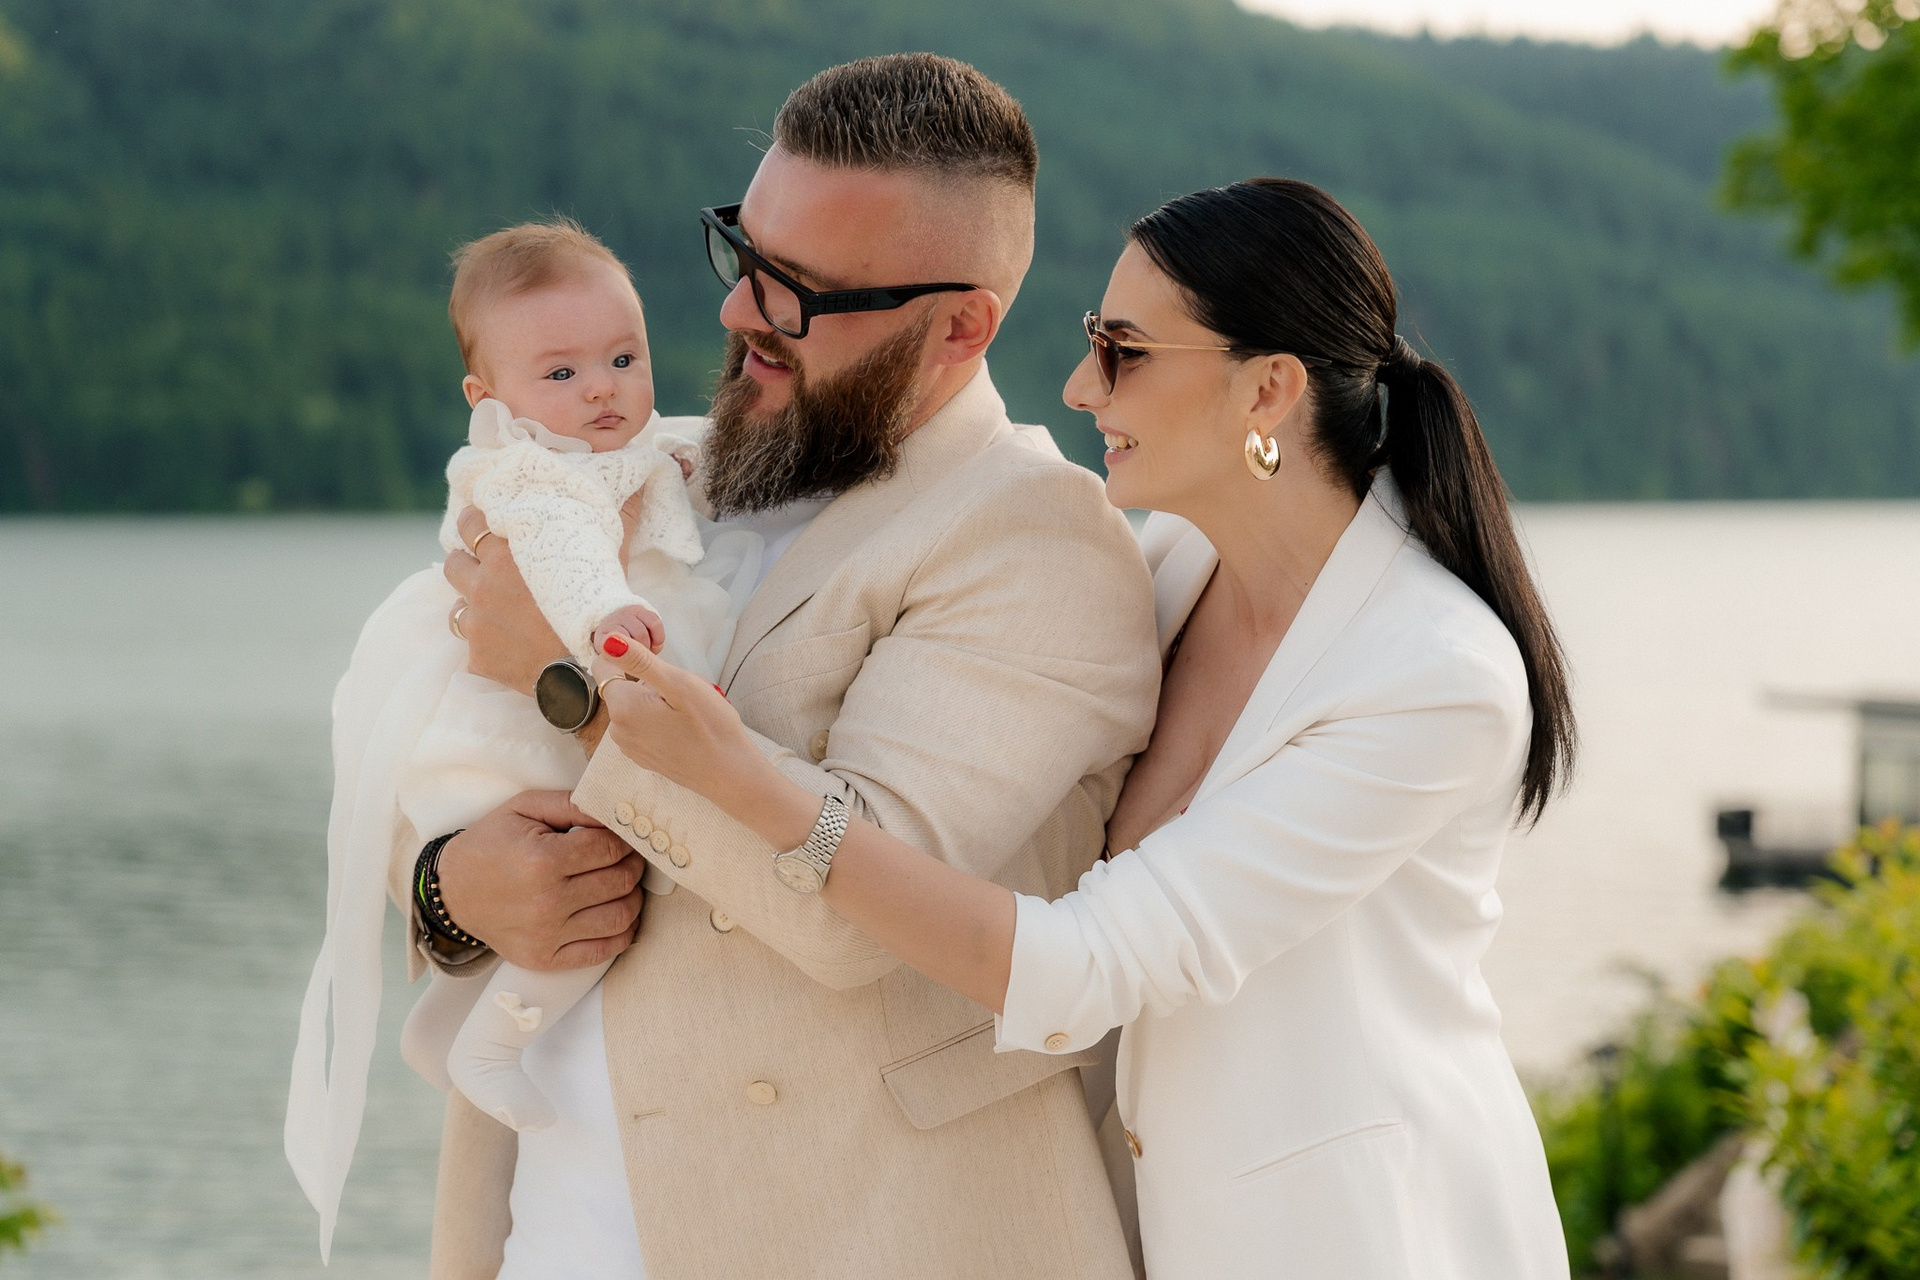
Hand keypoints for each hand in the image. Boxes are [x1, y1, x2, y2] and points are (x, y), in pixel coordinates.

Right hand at [434, 790, 643, 970]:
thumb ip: (572, 804)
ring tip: (623, 884)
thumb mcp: (524, 808)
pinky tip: (618, 915)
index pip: (610, 849)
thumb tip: (615, 811)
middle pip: (620, 882)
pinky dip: (622, 933)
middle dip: (632, 865)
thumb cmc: (490, 845)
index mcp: (542, 860)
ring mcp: (547, 936)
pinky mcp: (545, 959)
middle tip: (628, 857)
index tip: (620, 837)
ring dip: (633, 898)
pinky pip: (603, 952)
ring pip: (620, 917)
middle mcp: (547, 902)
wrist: (451, 892)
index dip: (623, 840)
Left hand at [445, 497, 651, 691]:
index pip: (470, 522)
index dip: (477, 523)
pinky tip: (508, 643)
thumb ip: (619, 519)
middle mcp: (484, 584)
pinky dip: (485, 641)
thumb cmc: (599, 612)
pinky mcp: (477, 656)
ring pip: (456, 602)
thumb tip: (638, 486)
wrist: (589, 673)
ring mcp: (477, 621)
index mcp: (508, 553)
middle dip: (467, 562)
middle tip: (486, 568)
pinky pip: (470, 643)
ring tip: (496, 608)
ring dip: (472, 603)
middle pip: (454, 561)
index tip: (489, 529)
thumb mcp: (610, 560)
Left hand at [589, 633, 780, 818]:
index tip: (660, 668)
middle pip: (623, 687)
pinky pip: (642, 726)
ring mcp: (629, 747)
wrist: (729, 773)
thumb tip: (608, 641)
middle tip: (683, 694)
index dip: (629, 658)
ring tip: (686, 713)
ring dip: (654, 702)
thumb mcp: (679, 683)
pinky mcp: (642, 757)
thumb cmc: (711, 727)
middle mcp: (617, 729)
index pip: (604, 666)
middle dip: (648, 683)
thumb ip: (640, 661)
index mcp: (623, 707)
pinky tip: (683, 730)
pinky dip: (658, 722)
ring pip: (634, 707)